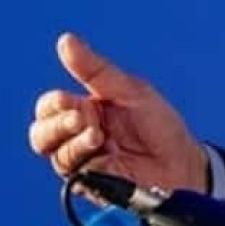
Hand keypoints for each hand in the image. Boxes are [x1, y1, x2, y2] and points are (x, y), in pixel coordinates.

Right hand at [29, 32, 208, 195]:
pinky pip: (72, 175)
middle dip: (57, 124)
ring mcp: (84, 161)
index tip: (72, 99)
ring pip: (54, 153)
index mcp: (85, 110)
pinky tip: (102, 154)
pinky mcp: (91, 184)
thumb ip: (95, 69)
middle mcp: (79, 137)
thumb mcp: (130, 89)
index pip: (50, 106)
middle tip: (84, 118)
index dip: (54, 104)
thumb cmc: (159, 125)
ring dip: (74, 141)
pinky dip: (83, 161)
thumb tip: (66, 41)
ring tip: (98, 136)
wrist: (182, 161)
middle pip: (41, 133)